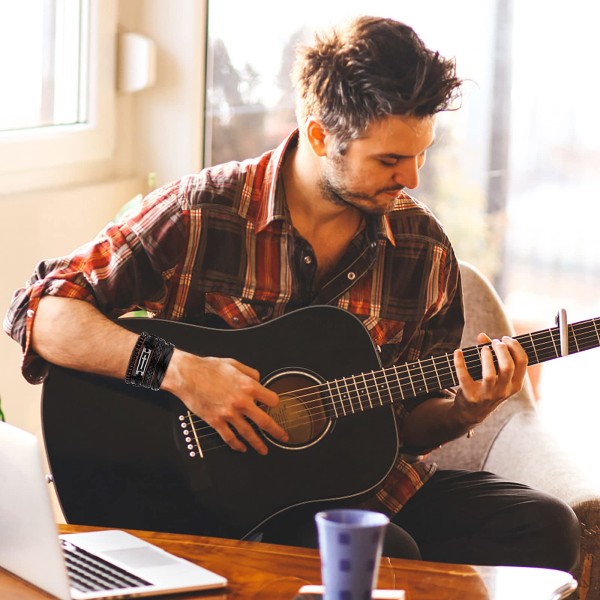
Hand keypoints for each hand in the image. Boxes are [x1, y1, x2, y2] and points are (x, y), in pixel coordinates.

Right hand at [162, 350, 288, 454]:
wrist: (187, 375)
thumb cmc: (208, 368)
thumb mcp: (234, 363)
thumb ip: (250, 372)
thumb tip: (258, 380)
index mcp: (248, 386)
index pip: (272, 400)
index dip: (275, 403)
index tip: (275, 407)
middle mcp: (241, 401)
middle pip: (264, 421)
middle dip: (276, 431)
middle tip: (282, 437)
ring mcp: (229, 413)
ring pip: (248, 433)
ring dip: (258, 443)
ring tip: (264, 450)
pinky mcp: (216, 421)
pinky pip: (229, 437)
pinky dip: (237, 445)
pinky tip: (242, 448)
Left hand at [453, 332, 527, 425]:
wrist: (472, 412)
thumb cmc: (487, 387)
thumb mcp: (497, 375)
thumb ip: (491, 353)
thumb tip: (482, 335)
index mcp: (515, 385)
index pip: (522, 362)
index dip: (515, 346)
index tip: (506, 338)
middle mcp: (504, 391)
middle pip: (507, 366)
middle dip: (501, 350)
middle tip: (495, 342)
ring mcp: (487, 395)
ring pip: (489, 374)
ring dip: (485, 356)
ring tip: (483, 348)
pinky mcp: (470, 395)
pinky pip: (464, 377)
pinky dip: (459, 363)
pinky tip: (458, 352)